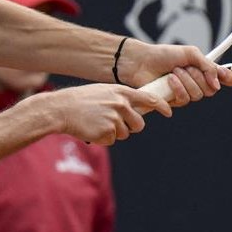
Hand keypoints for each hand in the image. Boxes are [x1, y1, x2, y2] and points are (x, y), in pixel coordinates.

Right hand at [29, 84, 172, 145]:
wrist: (62, 108)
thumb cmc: (82, 100)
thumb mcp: (104, 92)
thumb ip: (121, 99)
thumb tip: (136, 110)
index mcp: (121, 92)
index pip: (149, 99)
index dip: (162, 106)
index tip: (169, 111)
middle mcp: (121, 104)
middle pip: (139, 124)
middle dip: (131, 127)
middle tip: (115, 123)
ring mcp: (115, 118)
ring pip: (124, 133)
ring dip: (113, 132)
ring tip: (97, 122)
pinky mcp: (107, 131)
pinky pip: (112, 140)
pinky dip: (103, 138)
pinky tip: (92, 128)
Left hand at [117, 39, 231, 105]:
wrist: (142, 62)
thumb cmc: (164, 55)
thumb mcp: (190, 53)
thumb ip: (207, 66)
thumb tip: (218, 84)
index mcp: (203, 69)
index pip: (223, 78)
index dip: (228, 79)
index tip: (228, 78)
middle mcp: (197, 82)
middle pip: (212, 89)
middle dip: (199, 77)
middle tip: (186, 67)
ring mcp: (186, 92)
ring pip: (198, 95)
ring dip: (186, 81)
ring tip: (174, 71)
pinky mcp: (174, 101)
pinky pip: (184, 100)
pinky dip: (178, 88)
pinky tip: (169, 80)